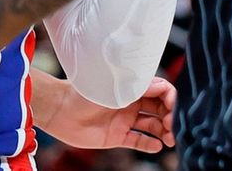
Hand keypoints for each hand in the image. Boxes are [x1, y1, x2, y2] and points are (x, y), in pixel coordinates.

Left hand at [42, 77, 176, 152]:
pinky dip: (149, 144)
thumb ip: (138, 86)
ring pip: (153, 126)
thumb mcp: (113, 85)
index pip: (160, 90)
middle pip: (160, 109)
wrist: (59, 109)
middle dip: (170, 117)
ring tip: (170, 139)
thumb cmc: (84, 91)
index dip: (170, 98)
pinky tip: (157, 146)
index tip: (172, 107)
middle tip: (172, 126)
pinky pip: (138, 141)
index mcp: (131, 86)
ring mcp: (125, 119)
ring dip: (164, 132)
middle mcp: (131, 102)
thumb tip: (163, 87)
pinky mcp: (117, 136)